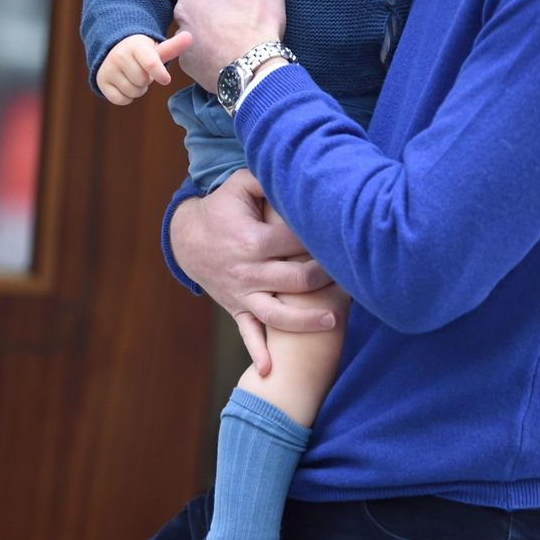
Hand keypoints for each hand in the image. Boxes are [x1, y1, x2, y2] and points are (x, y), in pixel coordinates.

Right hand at [97, 31, 192, 104]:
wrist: (114, 50)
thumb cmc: (142, 52)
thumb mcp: (157, 48)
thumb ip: (173, 46)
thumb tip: (190, 36)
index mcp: (136, 46)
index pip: (150, 62)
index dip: (159, 73)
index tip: (166, 79)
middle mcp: (119, 56)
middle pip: (143, 81)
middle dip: (147, 80)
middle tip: (143, 71)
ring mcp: (108, 69)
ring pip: (132, 91)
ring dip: (138, 89)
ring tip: (134, 77)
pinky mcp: (101, 81)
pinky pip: (120, 99)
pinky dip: (127, 97)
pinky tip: (125, 85)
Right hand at [169, 170, 337, 373]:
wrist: (187, 239)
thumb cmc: (223, 208)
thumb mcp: (241, 184)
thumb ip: (268, 177)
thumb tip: (300, 168)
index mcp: (251, 240)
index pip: (296, 243)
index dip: (322, 240)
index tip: (345, 238)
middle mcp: (247, 270)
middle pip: (294, 280)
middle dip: (325, 279)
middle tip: (352, 276)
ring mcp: (241, 293)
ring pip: (276, 314)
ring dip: (305, 320)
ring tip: (333, 320)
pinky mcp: (236, 308)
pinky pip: (247, 333)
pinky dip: (257, 351)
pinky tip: (270, 371)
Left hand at [174, 0, 285, 91]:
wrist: (254, 67)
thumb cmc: (257, 18)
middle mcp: (180, 7)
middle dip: (203, 1)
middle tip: (228, 7)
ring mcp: (181, 36)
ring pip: (188, 25)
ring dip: (202, 26)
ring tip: (227, 31)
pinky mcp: (186, 62)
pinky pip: (192, 51)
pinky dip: (205, 51)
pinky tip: (224, 53)